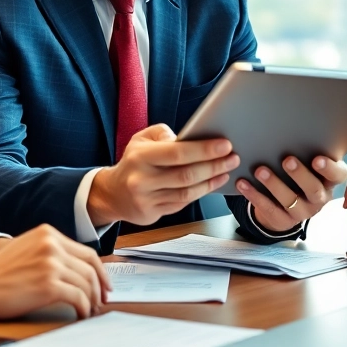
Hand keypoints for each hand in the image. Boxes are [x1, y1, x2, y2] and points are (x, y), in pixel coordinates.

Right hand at [0, 225, 111, 319]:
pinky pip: (78, 297)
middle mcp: (52, 245)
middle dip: (100, 285)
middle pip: (90, 266)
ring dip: (92, 299)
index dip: (99, 270)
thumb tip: (75, 269)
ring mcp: (51, 264)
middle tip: (103, 299)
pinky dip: (83, 308)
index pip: (86, 252)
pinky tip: (81, 314)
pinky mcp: (49, 285)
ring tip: (90, 309)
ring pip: (86, 283)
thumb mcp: (25, 248)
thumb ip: (49, 251)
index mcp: (48, 234)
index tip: (102, 283)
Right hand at [86, 124, 237, 225]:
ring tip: (227, 169)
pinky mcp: (153, 213)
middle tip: (233, 157)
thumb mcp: (141, 139)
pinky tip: (213, 182)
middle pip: (186, 174)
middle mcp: (142, 179)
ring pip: (187, 191)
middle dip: (214, 165)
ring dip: (211, 180)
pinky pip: (183, 202)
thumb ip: (163, 133)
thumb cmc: (134, 162)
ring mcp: (147, 199)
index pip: (177, 153)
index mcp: (140, 156)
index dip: (204, 149)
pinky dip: (202, 192)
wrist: (112, 194)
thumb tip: (187, 138)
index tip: (225, 145)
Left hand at [237, 155, 346, 233]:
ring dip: (274, 184)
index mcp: (330, 181)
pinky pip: (269, 209)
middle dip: (300, 175)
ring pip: (290, 200)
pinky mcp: (284, 220)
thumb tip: (291, 123)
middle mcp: (320, 198)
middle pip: (314, 189)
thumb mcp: (308, 162)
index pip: (338, 176)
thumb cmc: (300, 173)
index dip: (329, 169)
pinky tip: (243, 183)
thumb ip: (307, 149)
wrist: (288, 203)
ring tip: (260, 170)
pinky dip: (255, 195)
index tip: (317, 159)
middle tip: (287, 160)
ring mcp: (303, 212)